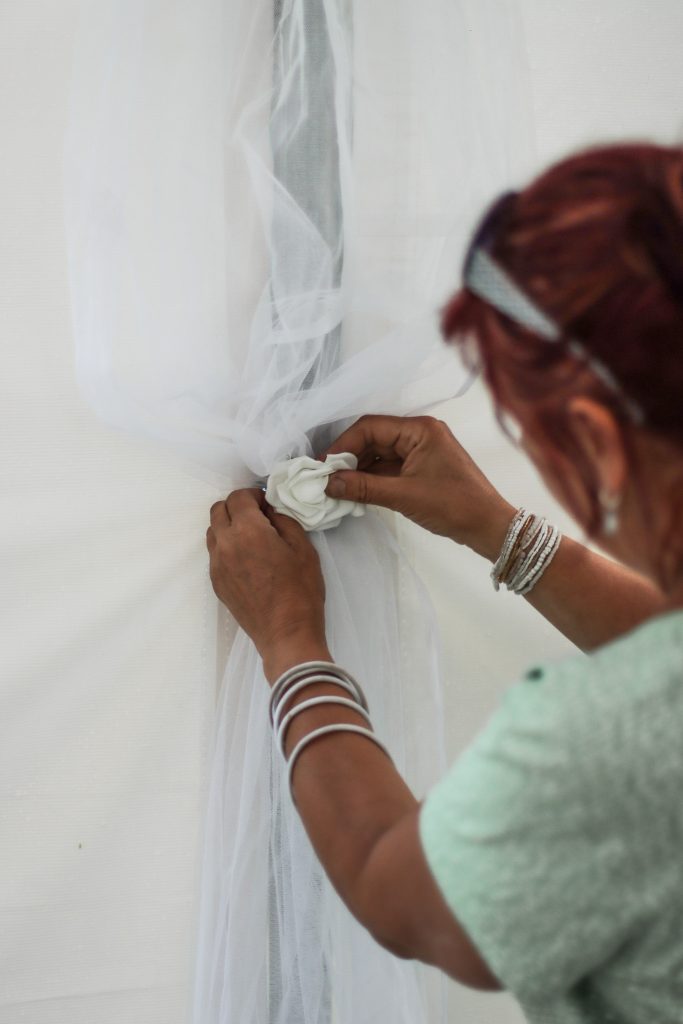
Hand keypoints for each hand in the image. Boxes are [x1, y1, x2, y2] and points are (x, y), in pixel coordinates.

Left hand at [206, 488, 329, 678]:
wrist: (286, 633)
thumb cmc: (301, 590)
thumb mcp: (303, 548)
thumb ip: (284, 520)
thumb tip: (270, 510)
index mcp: (248, 531)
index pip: (238, 497)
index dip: (254, 495)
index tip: (268, 505)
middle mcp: (225, 544)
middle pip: (218, 509)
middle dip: (237, 506)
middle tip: (258, 517)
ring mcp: (216, 565)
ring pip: (213, 530)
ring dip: (228, 525)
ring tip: (251, 537)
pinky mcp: (215, 581)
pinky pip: (214, 553)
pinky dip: (226, 546)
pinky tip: (247, 558)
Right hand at [322, 414, 515, 559]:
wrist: (489, 527)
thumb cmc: (454, 505)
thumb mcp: (404, 496)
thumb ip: (364, 487)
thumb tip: (328, 483)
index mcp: (420, 429)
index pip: (371, 427)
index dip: (343, 445)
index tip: (323, 465)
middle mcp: (420, 434)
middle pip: (373, 438)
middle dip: (348, 457)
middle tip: (325, 477)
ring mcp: (421, 451)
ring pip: (379, 454)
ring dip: (358, 469)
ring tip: (335, 486)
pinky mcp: (421, 468)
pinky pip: (389, 467)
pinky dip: (372, 478)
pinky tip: (354, 490)